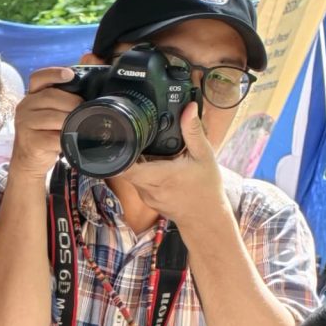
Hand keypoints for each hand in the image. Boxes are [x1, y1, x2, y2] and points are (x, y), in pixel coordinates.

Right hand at [5, 63, 85, 178]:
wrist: (30, 160)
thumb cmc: (46, 132)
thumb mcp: (54, 111)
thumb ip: (67, 92)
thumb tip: (89, 62)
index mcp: (32, 95)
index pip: (39, 78)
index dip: (54, 73)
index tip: (70, 74)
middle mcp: (25, 106)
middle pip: (51, 96)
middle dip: (71, 102)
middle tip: (82, 111)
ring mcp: (24, 124)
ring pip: (52, 117)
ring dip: (69, 121)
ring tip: (75, 126)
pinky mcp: (30, 141)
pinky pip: (52, 137)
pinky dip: (65, 139)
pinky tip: (68, 140)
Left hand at [119, 99, 233, 228]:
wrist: (205, 218)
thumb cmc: (206, 189)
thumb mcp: (204, 156)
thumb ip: (193, 131)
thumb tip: (188, 108)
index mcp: (160, 176)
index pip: (126, 167)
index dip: (119, 154)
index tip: (119, 139)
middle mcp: (148, 188)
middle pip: (124, 168)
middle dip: (127, 152)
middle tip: (133, 137)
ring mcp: (145, 195)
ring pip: (130, 175)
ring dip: (135, 162)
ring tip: (145, 148)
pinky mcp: (146, 199)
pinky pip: (137, 182)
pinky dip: (142, 171)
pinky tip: (153, 164)